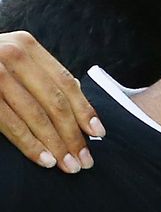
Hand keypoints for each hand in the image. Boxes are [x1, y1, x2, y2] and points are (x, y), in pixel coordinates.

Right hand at [0, 31, 104, 171]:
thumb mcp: (13, 65)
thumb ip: (39, 81)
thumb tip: (80, 116)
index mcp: (27, 46)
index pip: (66, 82)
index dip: (85, 110)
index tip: (99, 134)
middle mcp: (12, 53)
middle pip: (54, 101)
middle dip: (73, 134)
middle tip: (85, 160)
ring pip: (35, 114)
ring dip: (55, 144)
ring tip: (68, 165)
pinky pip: (10, 122)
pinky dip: (30, 144)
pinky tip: (43, 159)